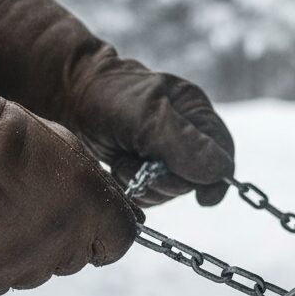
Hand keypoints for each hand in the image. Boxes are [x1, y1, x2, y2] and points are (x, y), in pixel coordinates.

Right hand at [0, 0, 137, 294]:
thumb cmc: (5, 135)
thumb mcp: (68, 151)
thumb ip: (96, 191)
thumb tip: (117, 213)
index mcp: (93, 211)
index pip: (118, 244)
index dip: (102, 232)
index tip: (87, 221)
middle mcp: (61, 246)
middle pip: (70, 261)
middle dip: (55, 238)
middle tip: (26, 203)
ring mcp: (15, 266)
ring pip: (25, 273)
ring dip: (14, 251)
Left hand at [69, 62, 233, 206]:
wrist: (72, 97)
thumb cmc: (111, 97)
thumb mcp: (148, 116)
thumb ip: (184, 143)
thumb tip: (218, 172)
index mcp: (198, 114)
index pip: (222, 156)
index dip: (214, 180)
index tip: (203, 198)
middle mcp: (187, 135)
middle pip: (195, 181)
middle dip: (165, 179)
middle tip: (138, 163)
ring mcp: (166, 154)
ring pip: (171, 191)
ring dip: (145, 183)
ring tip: (124, 160)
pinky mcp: (146, 169)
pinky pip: (151, 194)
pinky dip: (134, 187)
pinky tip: (120, 166)